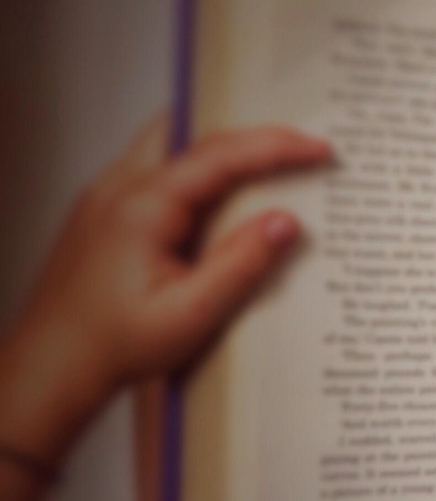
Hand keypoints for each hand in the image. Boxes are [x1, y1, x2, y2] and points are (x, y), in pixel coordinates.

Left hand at [0, 114, 333, 470]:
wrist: (50, 368)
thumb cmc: (114, 346)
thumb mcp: (190, 314)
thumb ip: (240, 264)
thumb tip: (287, 222)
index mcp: (142, 206)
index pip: (220, 156)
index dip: (276, 146)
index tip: (321, 149)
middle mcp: (120, 188)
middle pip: (194, 134)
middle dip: (251, 132)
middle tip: (300, 144)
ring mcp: (108, 197)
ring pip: (173, 147)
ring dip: (222, 147)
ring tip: (271, 160)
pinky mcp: (107, 214)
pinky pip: (160, 171)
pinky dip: (199, 168)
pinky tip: (223, 194)